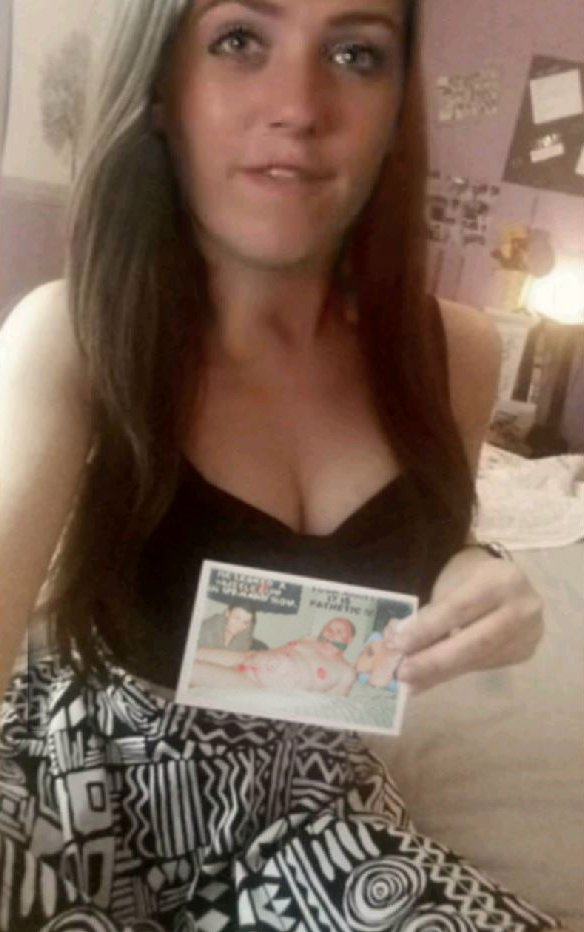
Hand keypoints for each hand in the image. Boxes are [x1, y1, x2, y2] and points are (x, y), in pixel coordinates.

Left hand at [394, 546, 543, 691]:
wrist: (502, 579)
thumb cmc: (468, 578)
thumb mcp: (449, 585)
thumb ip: (431, 615)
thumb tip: (400, 649)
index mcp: (503, 579)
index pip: (459, 608)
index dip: (428, 629)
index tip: (399, 644)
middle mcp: (524, 608)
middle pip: (475, 642)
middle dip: (436, 661)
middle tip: (403, 673)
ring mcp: (530, 633)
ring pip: (479, 660)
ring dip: (442, 672)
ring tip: (412, 681)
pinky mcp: (525, 652)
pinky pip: (484, 666)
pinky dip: (455, 672)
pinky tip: (433, 678)